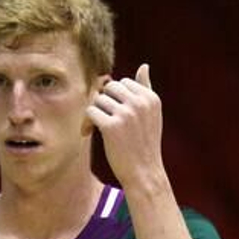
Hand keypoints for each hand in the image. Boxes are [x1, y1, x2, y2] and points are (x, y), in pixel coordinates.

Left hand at [86, 63, 164, 188]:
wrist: (143, 172)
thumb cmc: (145, 144)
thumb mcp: (152, 115)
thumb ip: (146, 89)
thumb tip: (144, 66)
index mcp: (151, 98)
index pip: (124, 83)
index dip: (115, 97)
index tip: (113, 113)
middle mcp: (140, 103)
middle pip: (110, 87)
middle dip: (104, 102)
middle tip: (101, 118)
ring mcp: (126, 114)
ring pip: (99, 99)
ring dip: (95, 113)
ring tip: (96, 128)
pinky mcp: (111, 126)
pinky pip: (90, 111)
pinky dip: (86, 122)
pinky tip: (88, 132)